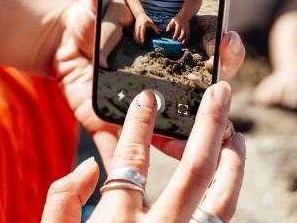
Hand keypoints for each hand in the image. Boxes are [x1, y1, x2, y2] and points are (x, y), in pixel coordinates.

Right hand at [42, 85, 245, 222]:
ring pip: (223, 200)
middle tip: (221, 91)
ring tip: (237, 132)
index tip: (149, 97)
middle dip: (209, 124)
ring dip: (234, 162)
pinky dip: (230, 196)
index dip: (140, 125)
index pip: (131, 162)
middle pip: (193, 170)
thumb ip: (60, 204)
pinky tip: (230, 177)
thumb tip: (91, 166)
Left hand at [54, 0, 245, 162]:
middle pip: (210, 93)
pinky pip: (132, 155)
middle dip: (219, 95)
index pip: (216, 47)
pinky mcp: (124, 128)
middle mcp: (174, 77)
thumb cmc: (95, 15)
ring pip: (183, 132)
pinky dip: (132, 165)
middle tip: (217, 91)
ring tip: (193, 143)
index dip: (226, 46)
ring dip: (192, 140)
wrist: (63, 44)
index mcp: (179, 43)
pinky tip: (135, 168)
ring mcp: (152, 108)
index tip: (224, 39)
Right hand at [134, 12, 158, 44]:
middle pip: (137, 34)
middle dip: (138, 40)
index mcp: (143, 25)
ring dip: (137, 40)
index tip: (142, 41)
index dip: (142, 36)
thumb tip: (158, 33)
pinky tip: (138, 41)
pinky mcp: (135, 29)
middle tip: (141, 44)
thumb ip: (155, 28)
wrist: (139, 15)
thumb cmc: (146, 19)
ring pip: (135, 35)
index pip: (142, 31)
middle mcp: (138, 26)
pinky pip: (134, 34)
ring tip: (140, 44)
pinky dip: (136, 38)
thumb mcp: (151, 23)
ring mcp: (136, 28)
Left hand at [166, 13, 190, 42]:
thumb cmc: (178, 18)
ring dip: (185, 39)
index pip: (177, 31)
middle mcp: (183, 26)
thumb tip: (166, 30)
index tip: (173, 39)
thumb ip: (169, 25)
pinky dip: (187, 38)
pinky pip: (188, 34)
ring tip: (182, 43)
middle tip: (178, 42)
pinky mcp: (188, 29)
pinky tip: (184, 41)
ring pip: (187, 34)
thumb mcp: (173, 20)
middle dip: (181, 38)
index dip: (175, 35)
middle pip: (183, 33)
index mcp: (179, 24)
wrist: (185, 15)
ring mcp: (187, 28)